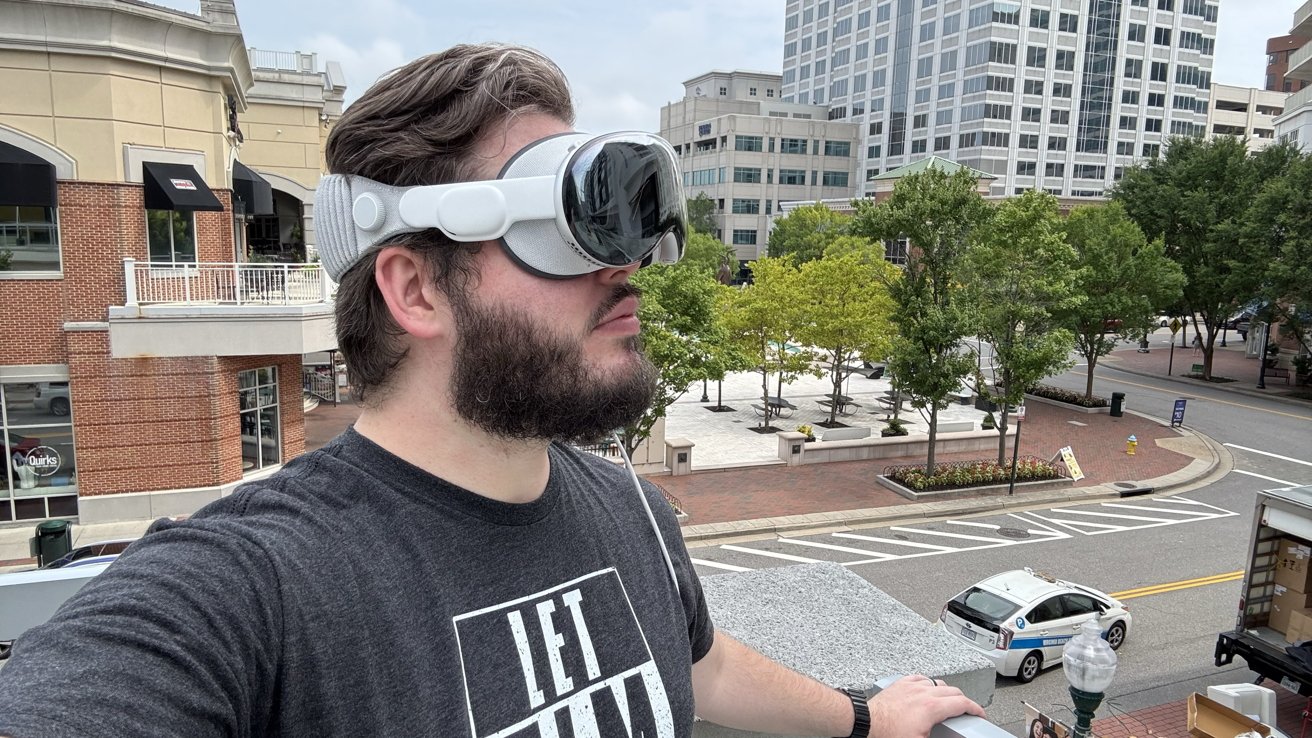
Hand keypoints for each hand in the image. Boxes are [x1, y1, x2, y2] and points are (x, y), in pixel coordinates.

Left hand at [866, 674, 985, 737]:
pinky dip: (928, 684)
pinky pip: (920, 678)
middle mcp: (924, 692)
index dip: (976, 709)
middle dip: (964, 701)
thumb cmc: (888, 734)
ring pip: (938, 682)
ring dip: (947, 692)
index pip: (962, 703)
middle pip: (953, 691)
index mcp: (932, 707)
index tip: (980, 714)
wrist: (866, 723)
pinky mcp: (900, 684)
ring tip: (949, 702)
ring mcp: (911, 686)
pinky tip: (927, 689)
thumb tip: (948, 737)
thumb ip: (940, 737)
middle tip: (966, 711)